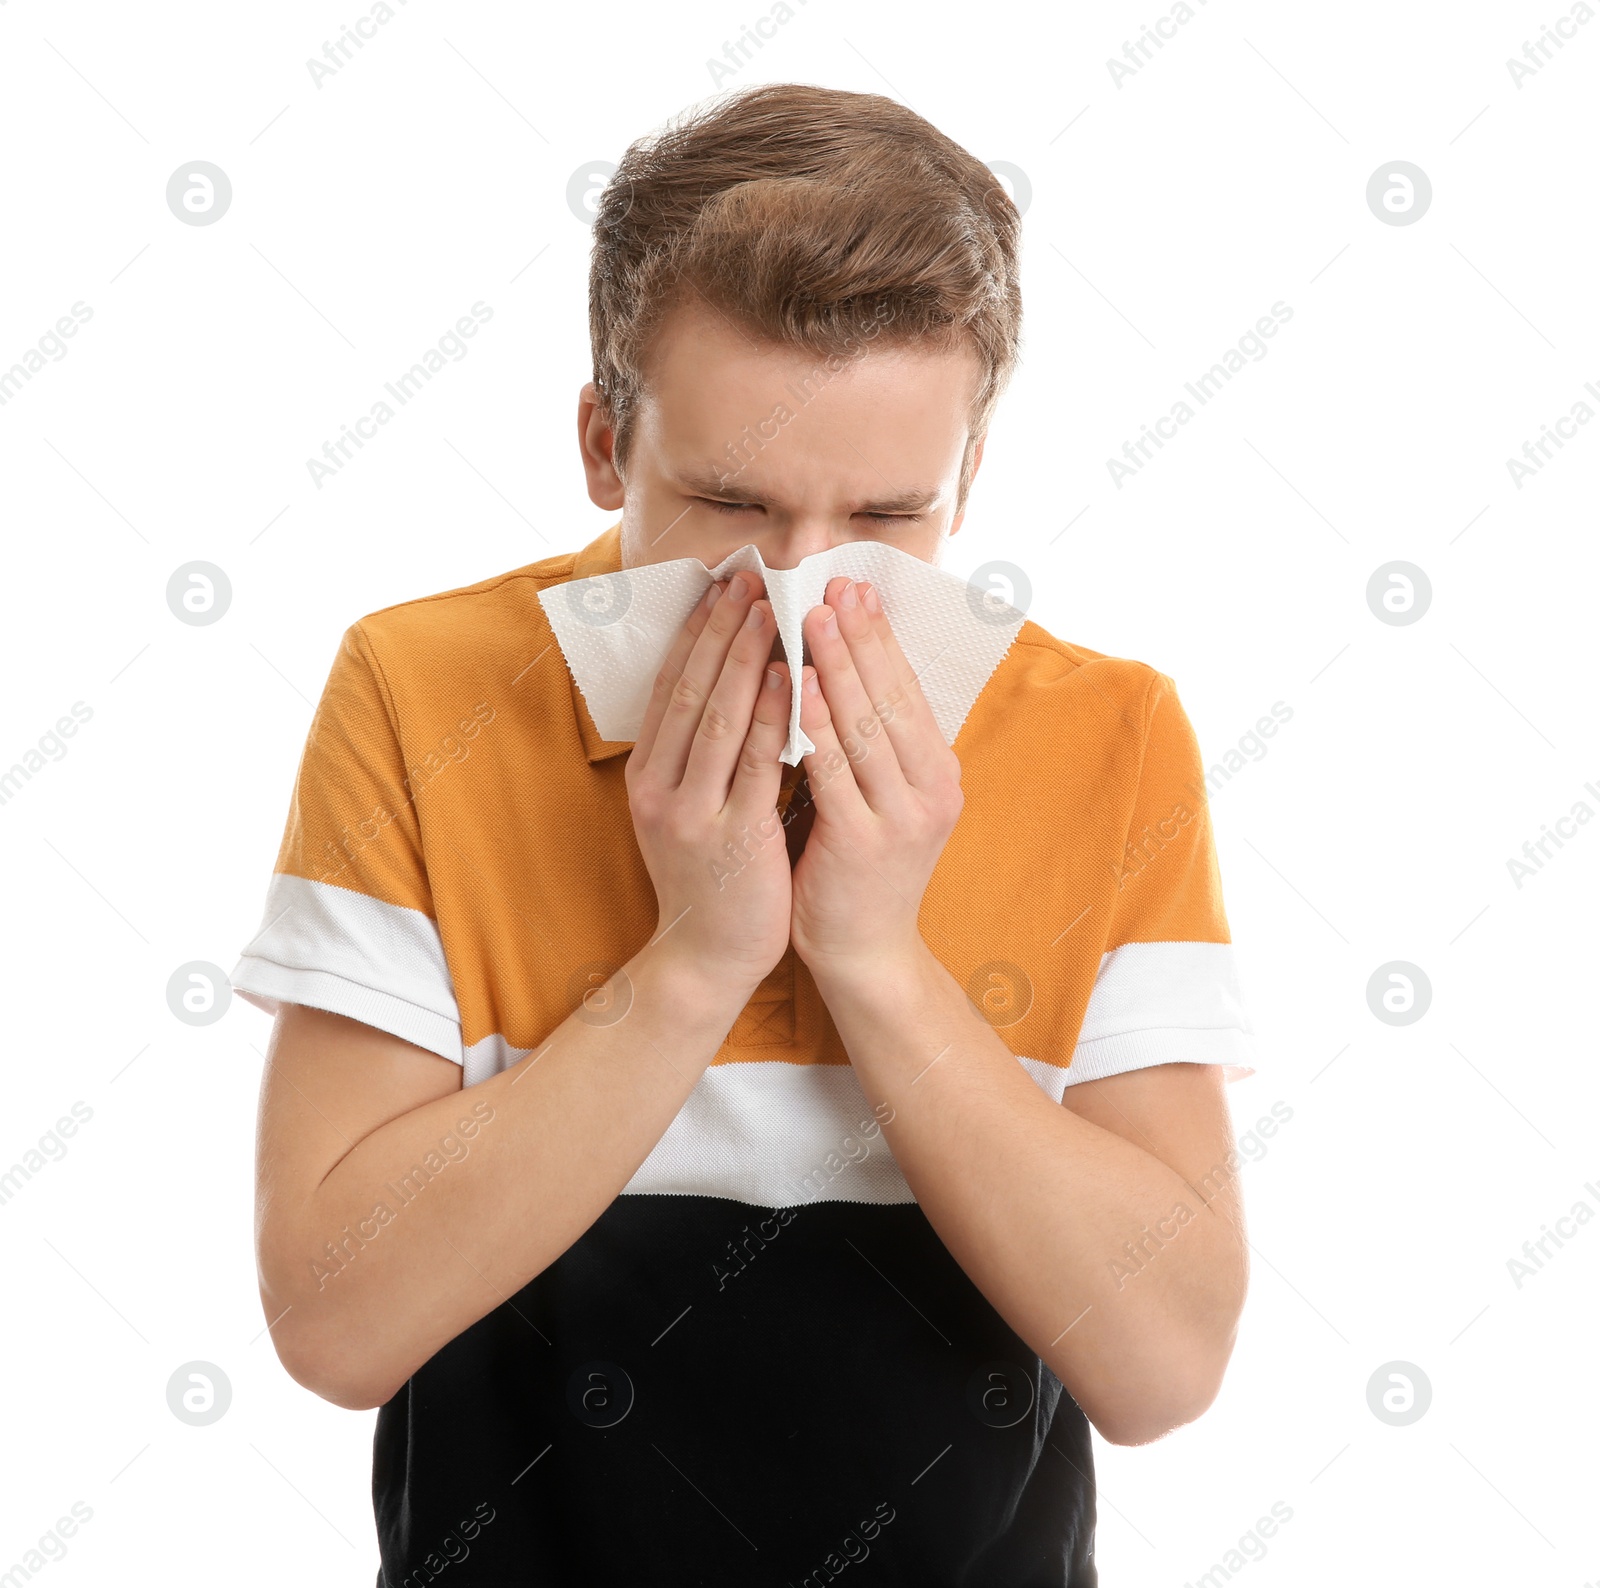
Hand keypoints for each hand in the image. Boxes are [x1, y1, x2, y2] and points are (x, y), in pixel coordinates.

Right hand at [625, 572, 795, 992]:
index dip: (695, 635)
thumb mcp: (688, 807)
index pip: (671, 689)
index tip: (720, 589)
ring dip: (745, 660)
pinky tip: (790, 678)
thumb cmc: (711, 876)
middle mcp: (660, 789)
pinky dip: (773, 717)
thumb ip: (698, 754)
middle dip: (721, 632)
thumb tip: (731, 682)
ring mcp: (693, 815)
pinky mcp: (734, 840)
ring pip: (719, 721)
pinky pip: (756, 766)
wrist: (707, 958)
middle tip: (747, 580)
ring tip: (769, 610)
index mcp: (647, 776)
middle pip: (691, 693)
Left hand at [788, 576, 963, 979]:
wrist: (865, 953)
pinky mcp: (864, 840)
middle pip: (891, 696)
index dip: (879, 638)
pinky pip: (835, 768)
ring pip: (866, 724)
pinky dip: (817, 721)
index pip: (906, 690)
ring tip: (812, 616)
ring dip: (838, 665)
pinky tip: (797, 682)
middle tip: (833, 584)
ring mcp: (901, 816)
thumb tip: (848, 671)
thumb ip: (874, 746)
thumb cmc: (861, 870)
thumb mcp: (884, 799)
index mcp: (937, 773)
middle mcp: (931, 789)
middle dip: (860, 636)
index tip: (854, 590)